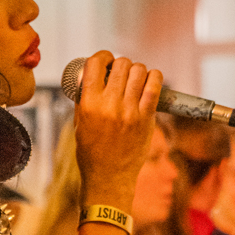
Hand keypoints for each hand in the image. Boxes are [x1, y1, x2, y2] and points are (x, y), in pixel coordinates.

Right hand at [75, 52, 162, 210]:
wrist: (108, 177)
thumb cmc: (91, 153)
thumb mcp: (80, 123)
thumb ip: (84, 99)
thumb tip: (90, 76)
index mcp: (89, 104)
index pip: (96, 63)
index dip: (102, 56)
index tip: (105, 61)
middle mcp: (109, 105)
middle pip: (121, 64)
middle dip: (121, 64)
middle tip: (120, 74)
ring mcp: (129, 111)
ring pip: (139, 71)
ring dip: (137, 71)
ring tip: (134, 80)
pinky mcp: (146, 118)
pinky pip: (155, 85)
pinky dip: (154, 77)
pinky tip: (150, 80)